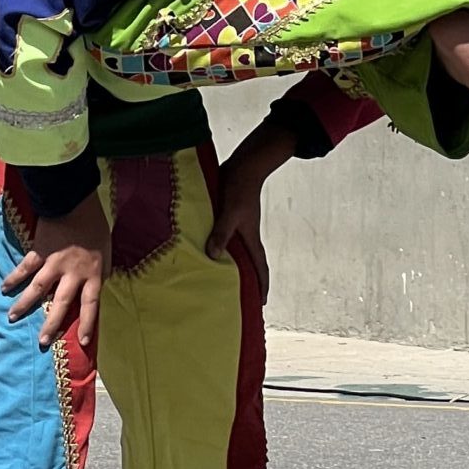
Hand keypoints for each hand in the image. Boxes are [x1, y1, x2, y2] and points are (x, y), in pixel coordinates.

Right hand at [2, 193, 110, 350]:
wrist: (76, 200)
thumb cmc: (95, 224)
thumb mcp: (106, 249)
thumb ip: (102, 269)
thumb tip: (101, 283)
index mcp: (92, 273)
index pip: (91, 304)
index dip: (88, 324)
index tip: (83, 342)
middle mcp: (72, 273)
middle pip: (61, 304)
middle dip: (51, 324)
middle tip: (42, 342)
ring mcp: (54, 263)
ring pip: (37, 289)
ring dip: (25, 305)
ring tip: (12, 318)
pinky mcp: (39, 251)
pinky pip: (25, 267)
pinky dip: (14, 278)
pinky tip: (4, 288)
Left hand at [206, 153, 272, 300]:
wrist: (244, 165)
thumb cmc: (239, 188)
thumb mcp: (230, 212)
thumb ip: (222, 232)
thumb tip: (214, 255)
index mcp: (250, 238)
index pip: (260, 267)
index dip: (262, 285)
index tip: (262, 303)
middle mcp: (246, 234)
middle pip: (248, 262)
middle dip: (247, 279)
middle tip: (239, 297)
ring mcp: (238, 224)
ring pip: (235, 250)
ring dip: (231, 263)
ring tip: (218, 277)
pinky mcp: (228, 215)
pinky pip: (224, 236)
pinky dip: (219, 245)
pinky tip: (206, 248)